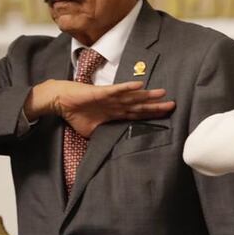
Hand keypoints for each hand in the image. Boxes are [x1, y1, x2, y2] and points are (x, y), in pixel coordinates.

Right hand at [24, 79, 174, 137]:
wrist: (60, 101)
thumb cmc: (76, 114)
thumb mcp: (93, 131)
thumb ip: (105, 135)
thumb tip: (111, 149)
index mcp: (116, 113)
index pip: (138, 114)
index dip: (152, 114)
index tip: (167, 115)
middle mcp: (116, 104)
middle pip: (140, 105)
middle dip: (156, 105)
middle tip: (173, 104)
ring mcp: (110, 97)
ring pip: (132, 97)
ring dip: (147, 95)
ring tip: (162, 93)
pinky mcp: (101, 92)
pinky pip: (116, 90)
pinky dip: (128, 88)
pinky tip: (139, 86)